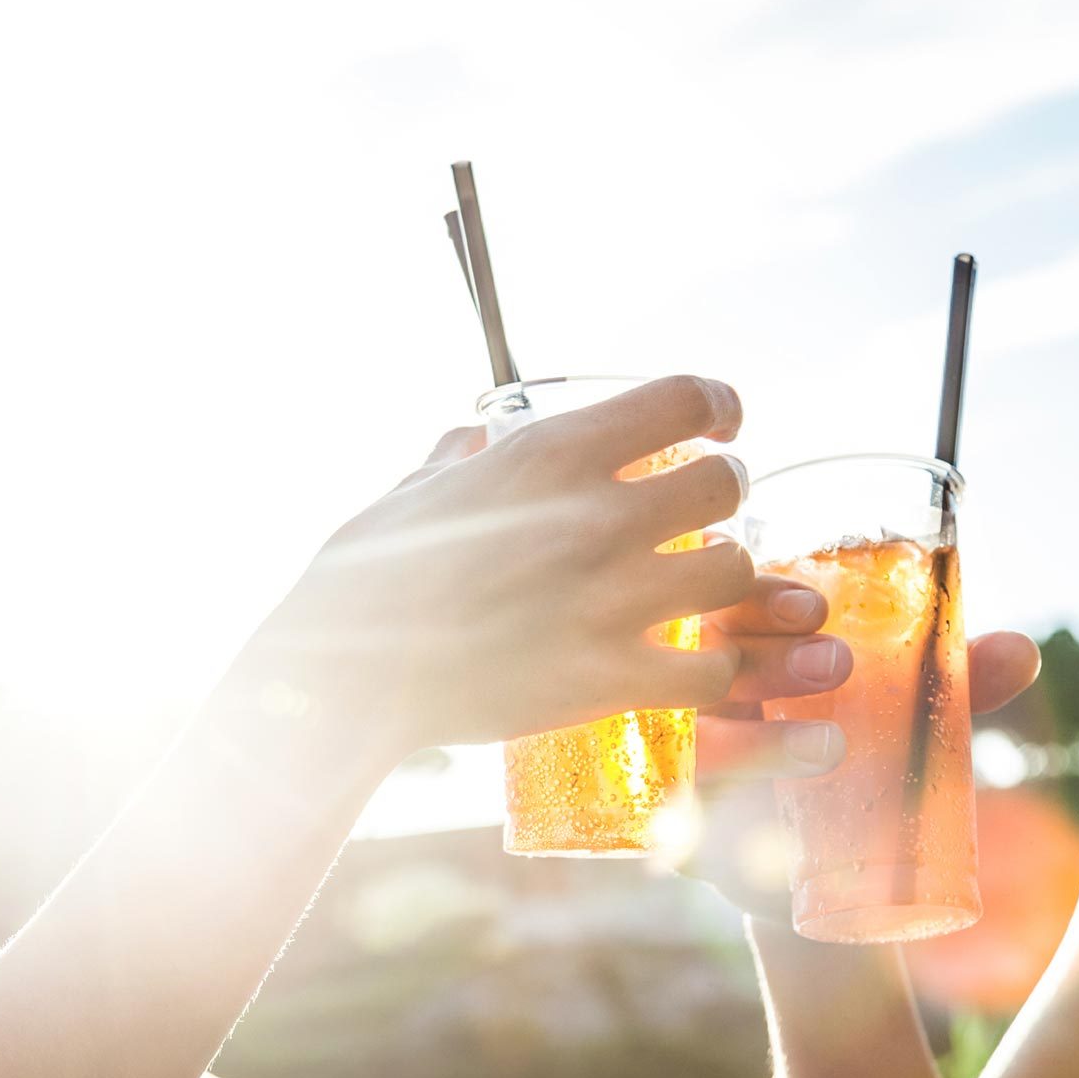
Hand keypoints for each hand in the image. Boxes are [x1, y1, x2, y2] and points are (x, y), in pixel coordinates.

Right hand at [243, 375, 754, 757]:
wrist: (343, 674)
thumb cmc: (366, 576)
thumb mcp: (412, 492)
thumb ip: (456, 458)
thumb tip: (469, 441)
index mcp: (550, 453)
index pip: (685, 398)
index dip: (717, 405)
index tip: (723, 421)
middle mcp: (594, 517)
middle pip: (725, 482)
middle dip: (722, 491)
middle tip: (701, 513)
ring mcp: (608, 601)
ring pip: (735, 571)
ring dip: (723, 576)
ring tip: (695, 588)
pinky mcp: (609, 679)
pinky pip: (711, 669)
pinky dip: (709, 669)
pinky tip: (684, 665)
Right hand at [684, 588, 1039, 910]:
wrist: (823, 880)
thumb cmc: (857, 771)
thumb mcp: (906, 722)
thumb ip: (955, 687)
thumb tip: (1023, 651)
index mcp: (738, 646)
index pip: (727, 597)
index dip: (762, 594)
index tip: (820, 607)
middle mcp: (692, 697)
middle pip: (698, 655)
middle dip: (765, 655)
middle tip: (838, 666)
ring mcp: (680, 765)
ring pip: (694, 736)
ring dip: (756, 737)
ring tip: (832, 748)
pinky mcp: (677, 833)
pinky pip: (673, 813)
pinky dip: (708, 809)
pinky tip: (755, 818)